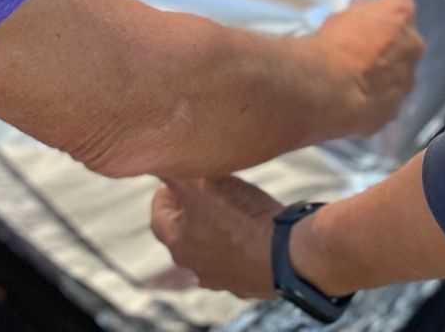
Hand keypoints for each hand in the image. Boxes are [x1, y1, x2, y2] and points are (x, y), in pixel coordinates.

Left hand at [150, 175, 281, 298]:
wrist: (286, 254)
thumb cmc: (241, 219)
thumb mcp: (201, 184)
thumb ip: (174, 173)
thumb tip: (158, 161)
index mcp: (177, 243)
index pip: (158, 215)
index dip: (166, 194)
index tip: (176, 181)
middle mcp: (193, 265)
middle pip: (182, 233)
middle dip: (189, 210)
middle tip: (203, 190)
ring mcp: (220, 278)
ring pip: (209, 247)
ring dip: (214, 229)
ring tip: (232, 208)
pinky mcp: (245, 283)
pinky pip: (236, 260)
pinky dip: (238, 245)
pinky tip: (252, 230)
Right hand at [309, 0, 421, 137]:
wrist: (327, 91)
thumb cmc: (332, 45)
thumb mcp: (339, 17)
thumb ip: (358, 12)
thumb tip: (361, 6)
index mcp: (400, 15)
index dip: (382, 6)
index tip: (366, 13)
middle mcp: (412, 45)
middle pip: (405, 37)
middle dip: (388, 40)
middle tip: (360, 47)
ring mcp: (407, 80)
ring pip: (400, 71)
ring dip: (384, 71)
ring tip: (356, 77)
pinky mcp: (395, 109)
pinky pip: (388, 99)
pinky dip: (376, 98)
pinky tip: (355, 99)